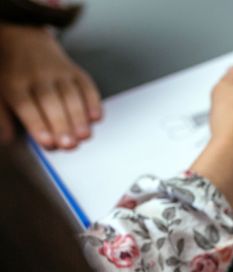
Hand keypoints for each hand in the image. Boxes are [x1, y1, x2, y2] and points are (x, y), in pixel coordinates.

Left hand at [0, 23, 101, 148]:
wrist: (24, 39)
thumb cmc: (12, 73)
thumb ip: (3, 116)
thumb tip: (7, 138)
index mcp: (14, 82)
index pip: (25, 105)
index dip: (37, 124)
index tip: (48, 142)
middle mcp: (37, 75)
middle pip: (51, 101)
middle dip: (62, 124)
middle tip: (69, 145)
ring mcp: (58, 72)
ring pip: (71, 95)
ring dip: (80, 117)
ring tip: (84, 136)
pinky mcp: (75, 71)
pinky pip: (87, 86)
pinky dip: (93, 102)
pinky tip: (96, 118)